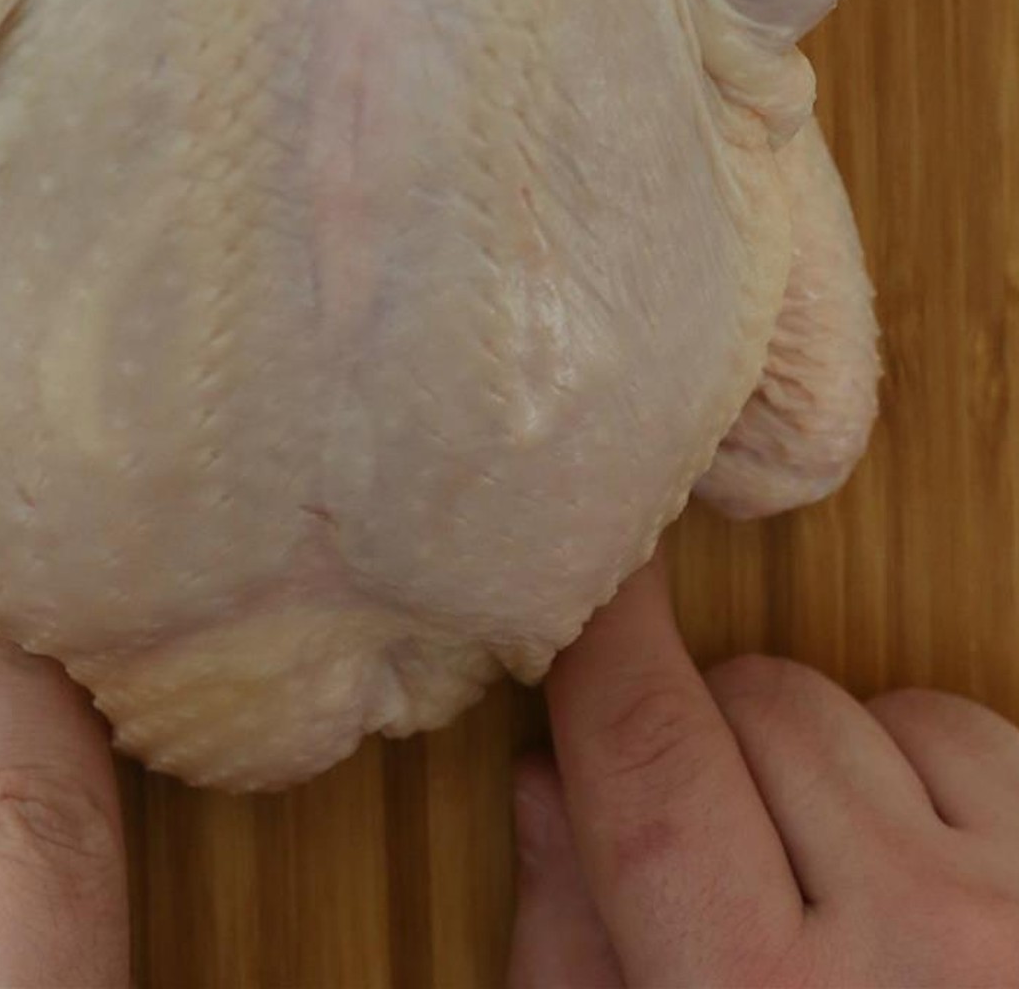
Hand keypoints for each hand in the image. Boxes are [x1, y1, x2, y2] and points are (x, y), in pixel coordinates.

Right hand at [508, 554, 1018, 986]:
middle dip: (709, 725)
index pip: (652, 761)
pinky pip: (975, 734)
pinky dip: (923, 767)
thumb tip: (545, 776)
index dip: (608, 641)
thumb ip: (568, 945)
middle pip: (757, 706)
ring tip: (828, 865)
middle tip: (713, 821)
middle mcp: (918, 953)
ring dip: (823, 751)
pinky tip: (918, 866)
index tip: (599, 569)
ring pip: (872, 704)